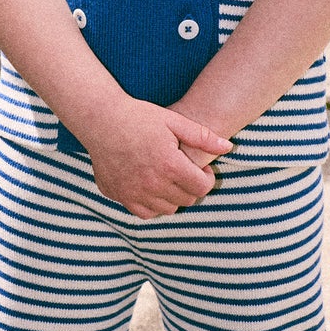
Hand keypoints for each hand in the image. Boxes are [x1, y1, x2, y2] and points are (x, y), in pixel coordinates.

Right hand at [83, 98, 230, 218]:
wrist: (101, 120)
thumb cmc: (139, 117)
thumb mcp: (174, 121)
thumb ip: (203, 137)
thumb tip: (228, 148)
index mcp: (170, 165)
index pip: (202, 187)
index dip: (206, 177)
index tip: (200, 168)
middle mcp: (153, 183)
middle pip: (187, 199)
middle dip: (191, 186)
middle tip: (183, 170)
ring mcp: (135, 193)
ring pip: (168, 209)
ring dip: (173, 196)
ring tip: (167, 177)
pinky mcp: (120, 196)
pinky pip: (146, 213)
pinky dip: (153, 204)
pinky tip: (152, 186)